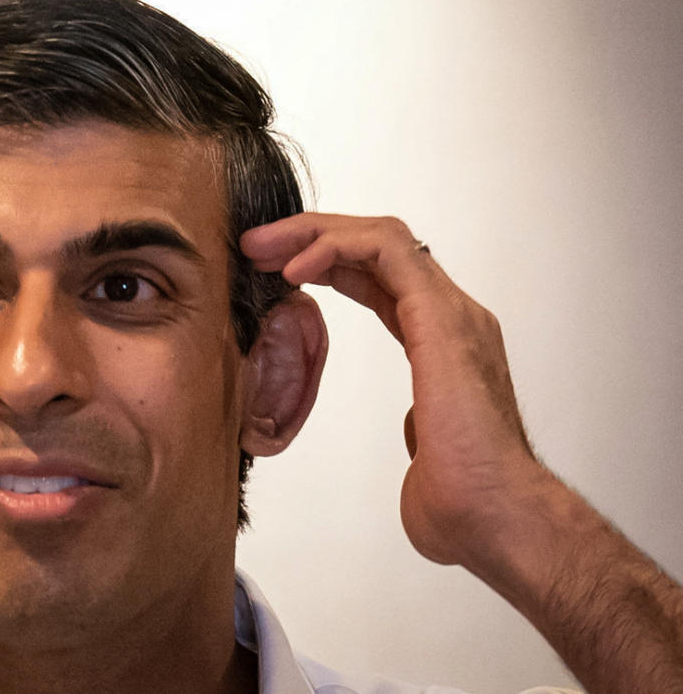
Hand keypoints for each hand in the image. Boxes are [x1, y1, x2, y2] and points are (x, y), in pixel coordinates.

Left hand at [241, 213, 547, 568]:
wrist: (495, 520)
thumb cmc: (462, 503)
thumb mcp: (421, 449)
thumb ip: (417, 429)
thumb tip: (415, 434)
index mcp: (445, 343)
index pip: (381, 278)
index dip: (326, 264)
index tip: (272, 271)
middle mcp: (454, 317)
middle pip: (377, 246)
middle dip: (310, 236)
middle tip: (256, 246)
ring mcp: (453, 313)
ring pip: (381, 236)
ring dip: (314, 233)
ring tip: (263, 247)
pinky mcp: (442, 317)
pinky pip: (385, 251)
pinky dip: (335, 247)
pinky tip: (296, 270)